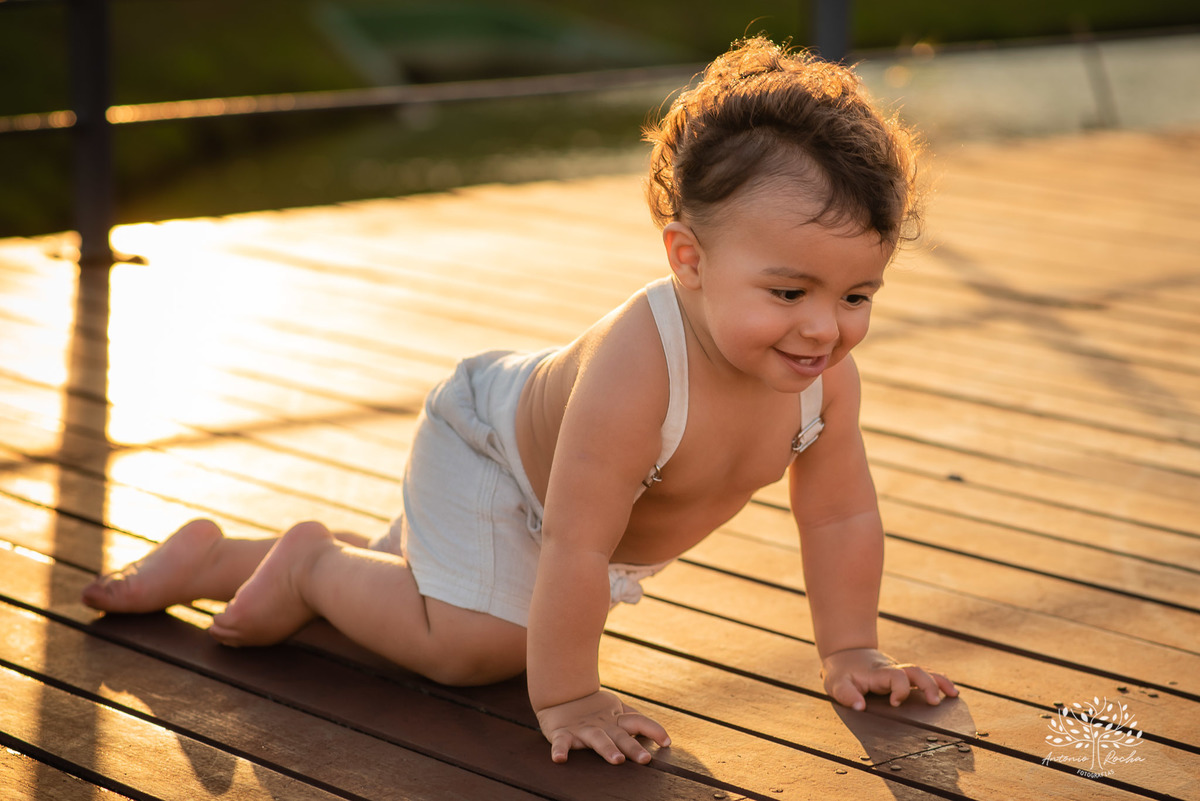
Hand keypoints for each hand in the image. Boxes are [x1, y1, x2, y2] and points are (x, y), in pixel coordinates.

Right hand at [535, 689, 670, 764]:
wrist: (559, 694)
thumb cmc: (592, 708)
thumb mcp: (615, 711)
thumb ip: (634, 719)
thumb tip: (661, 734)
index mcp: (616, 720)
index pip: (638, 722)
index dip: (653, 730)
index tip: (667, 742)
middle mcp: (603, 725)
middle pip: (621, 735)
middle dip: (633, 747)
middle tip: (645, 759)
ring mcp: (583, 729)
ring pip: (597, 739)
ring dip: (607, 749)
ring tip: (617, 760)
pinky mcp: (562, 733)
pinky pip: (561, 742)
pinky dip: (559, 750)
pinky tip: (560, 759)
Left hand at [822, 648, 957, 710]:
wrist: (846, 652)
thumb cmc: (842, 671)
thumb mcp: (836, 683)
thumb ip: (847, 695)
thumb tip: (859, 708)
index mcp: (878, 673)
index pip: (896, 676)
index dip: (899, 689)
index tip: (894, 703)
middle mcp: (893, 669)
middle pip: (915, 671)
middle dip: (928, 685)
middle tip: (935, 702)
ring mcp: (900, 670)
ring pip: (924, 671)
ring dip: (939, 682)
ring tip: (954, 696)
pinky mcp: (904, 674)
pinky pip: (925, 674)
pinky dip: (939, 680)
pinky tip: (952, 692)